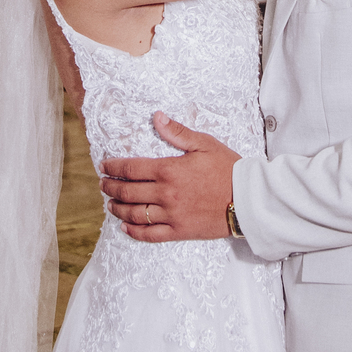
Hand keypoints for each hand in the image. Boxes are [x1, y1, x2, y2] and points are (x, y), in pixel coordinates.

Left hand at [102, 113, 239, 242]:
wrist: (249, 199)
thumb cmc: (228, 168)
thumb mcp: (204, 144)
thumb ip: (177, 132)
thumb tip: (156, 117)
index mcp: (169, 170)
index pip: (131, 169)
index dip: (113, 167)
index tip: (104, 166)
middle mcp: (166, 194)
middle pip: (128, 192)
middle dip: (111, 188)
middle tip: (103, 184)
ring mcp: (171, 215)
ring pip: (134, 214)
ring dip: (118, 209)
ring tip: (110, 204)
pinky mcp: (179, 231)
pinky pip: (150, 234)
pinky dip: (134, 232)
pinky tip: (125, 227)